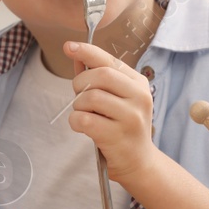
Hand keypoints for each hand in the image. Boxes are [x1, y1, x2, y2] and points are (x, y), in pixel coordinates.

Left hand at [66, 40, 158, 181]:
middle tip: (79, 97)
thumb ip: (96, 76)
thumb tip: (76, 54)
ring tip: (86, 115)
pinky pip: (84, 119)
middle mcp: (139, 97)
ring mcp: (131, 117)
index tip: (69, 46)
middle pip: (99, 76)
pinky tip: (83, 127)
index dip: (87, 51)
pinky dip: (75, 121)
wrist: (138, 162)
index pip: (110, 60)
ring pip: (90, 97)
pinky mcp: (118, 136)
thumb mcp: (115, 98)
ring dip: (78, 106)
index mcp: (138, 83)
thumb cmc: (121, 126)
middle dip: (80, 83)